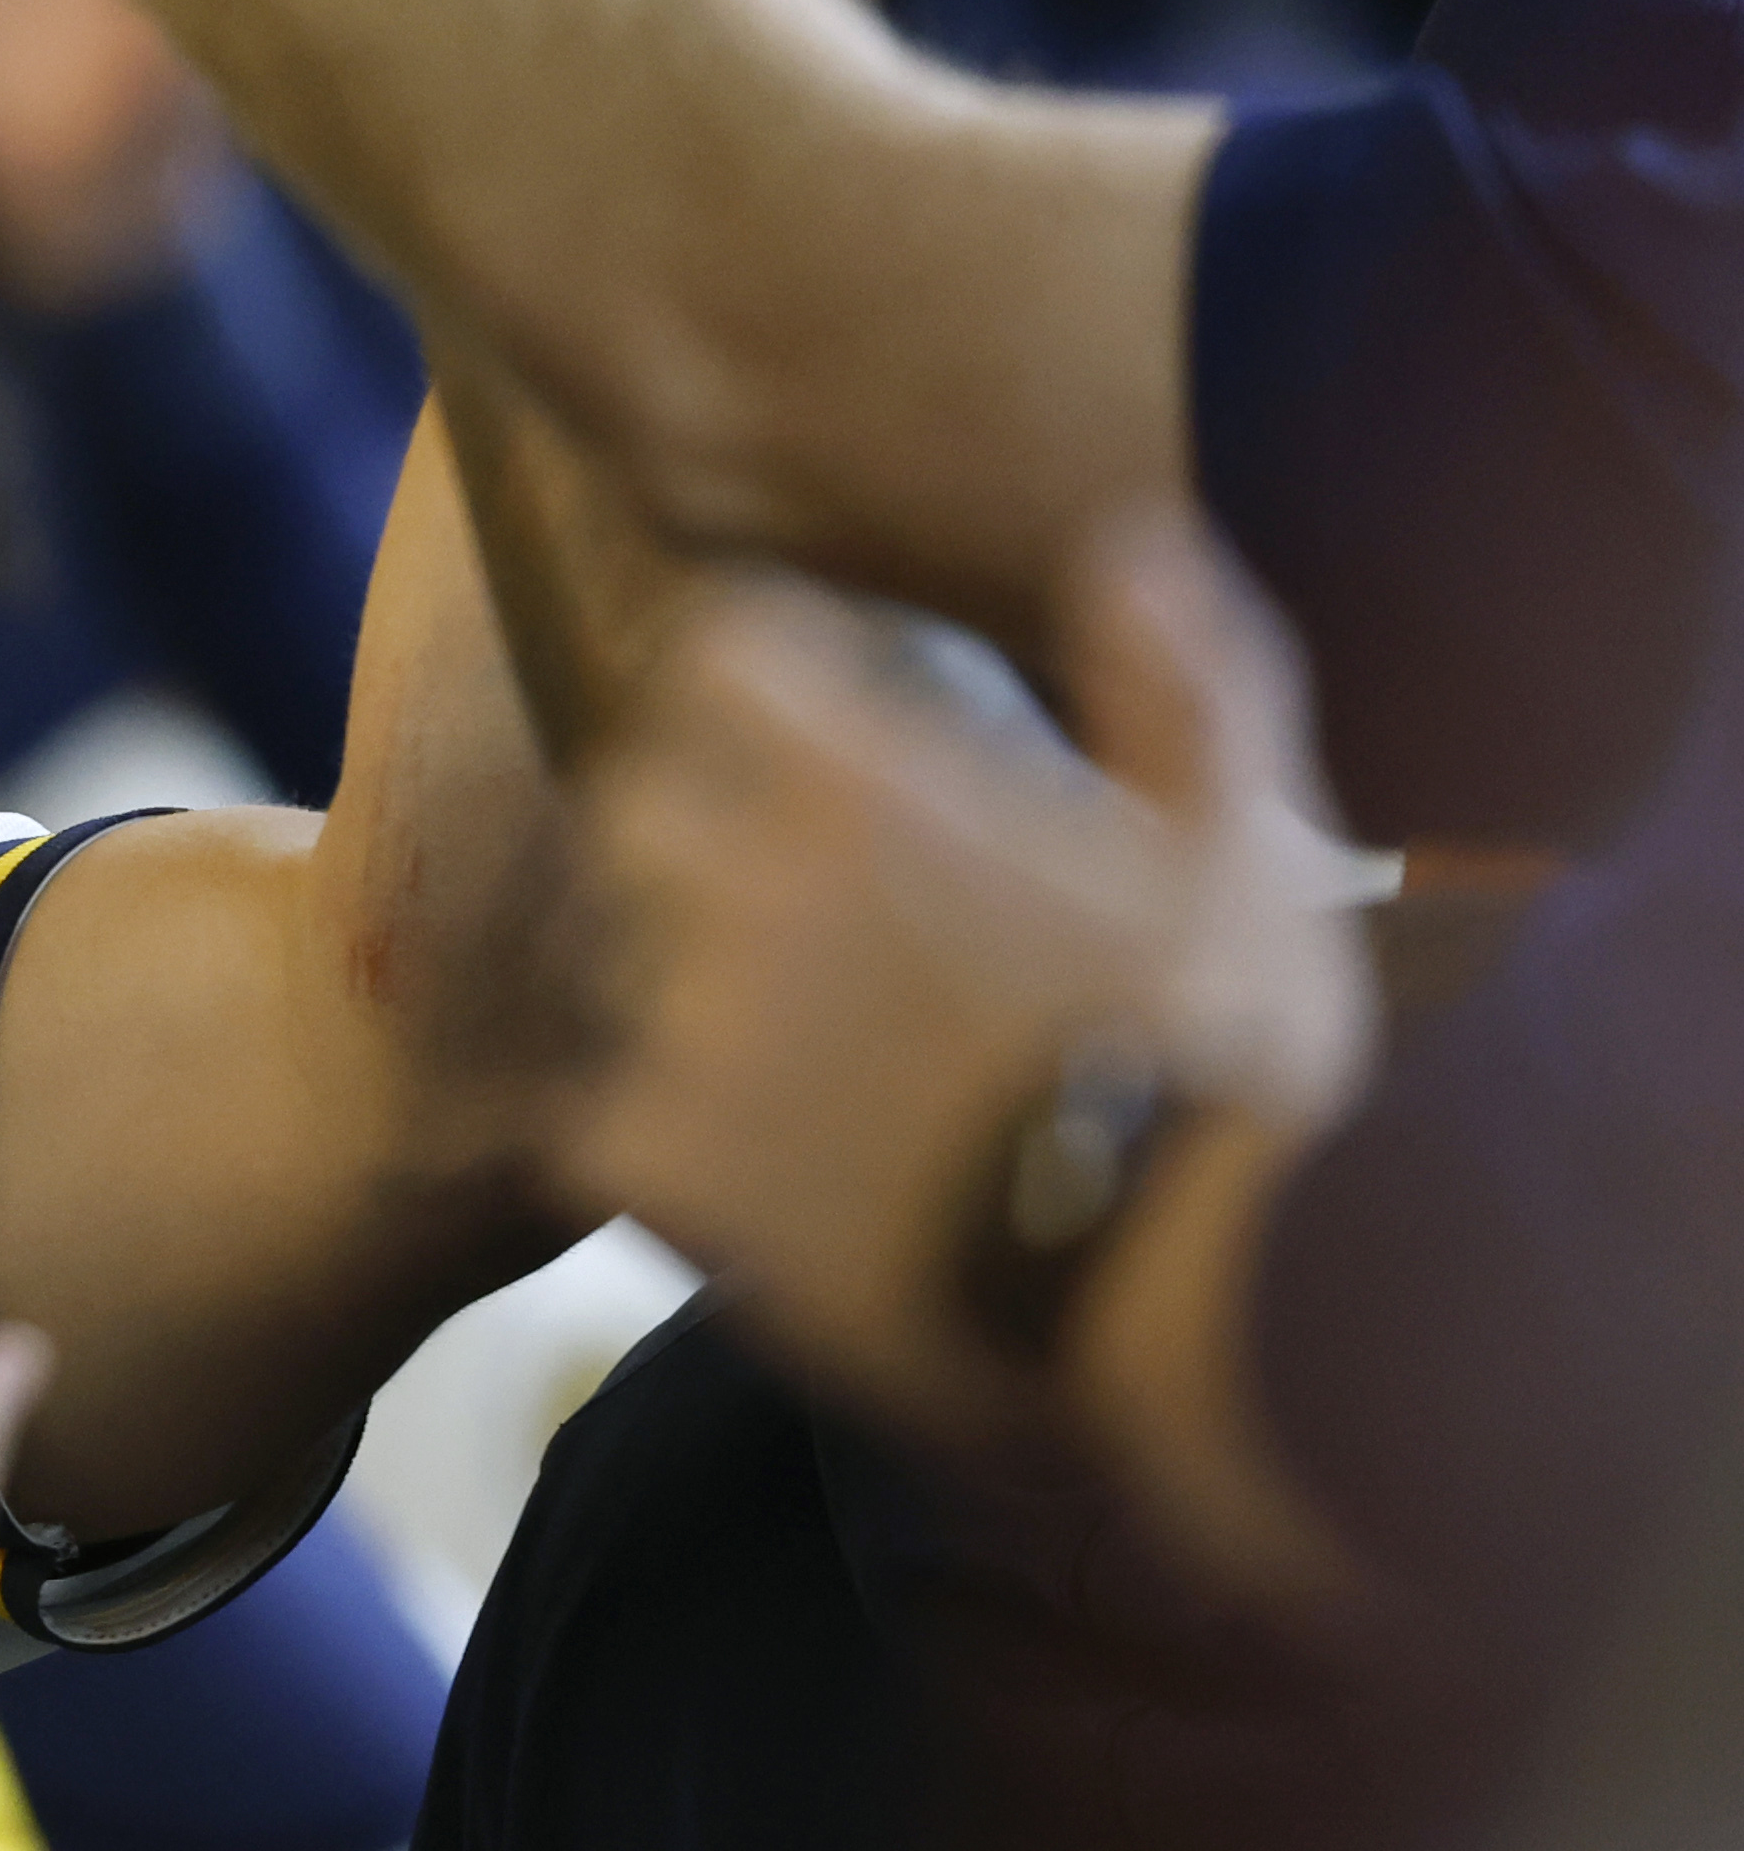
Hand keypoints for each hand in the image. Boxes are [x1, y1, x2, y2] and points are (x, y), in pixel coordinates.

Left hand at [566, 511, 1372, 1445]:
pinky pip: (598, 1120)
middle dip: (690, 833)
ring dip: (677, 991)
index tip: (800, 722)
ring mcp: (695, 1036)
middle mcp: (749, 894)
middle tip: (787, 901)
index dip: (753, 679)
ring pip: (614, 968)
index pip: (718, 655)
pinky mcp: (670, 1175)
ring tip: (794, 1055)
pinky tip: (768, 1169)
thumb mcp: (1252, 854)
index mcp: (871, 795)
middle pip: (630, 806)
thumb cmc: (1239, 1071)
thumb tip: (1134, 541)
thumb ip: (1186, 683)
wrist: (1206, 1308)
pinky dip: (660, 1140)